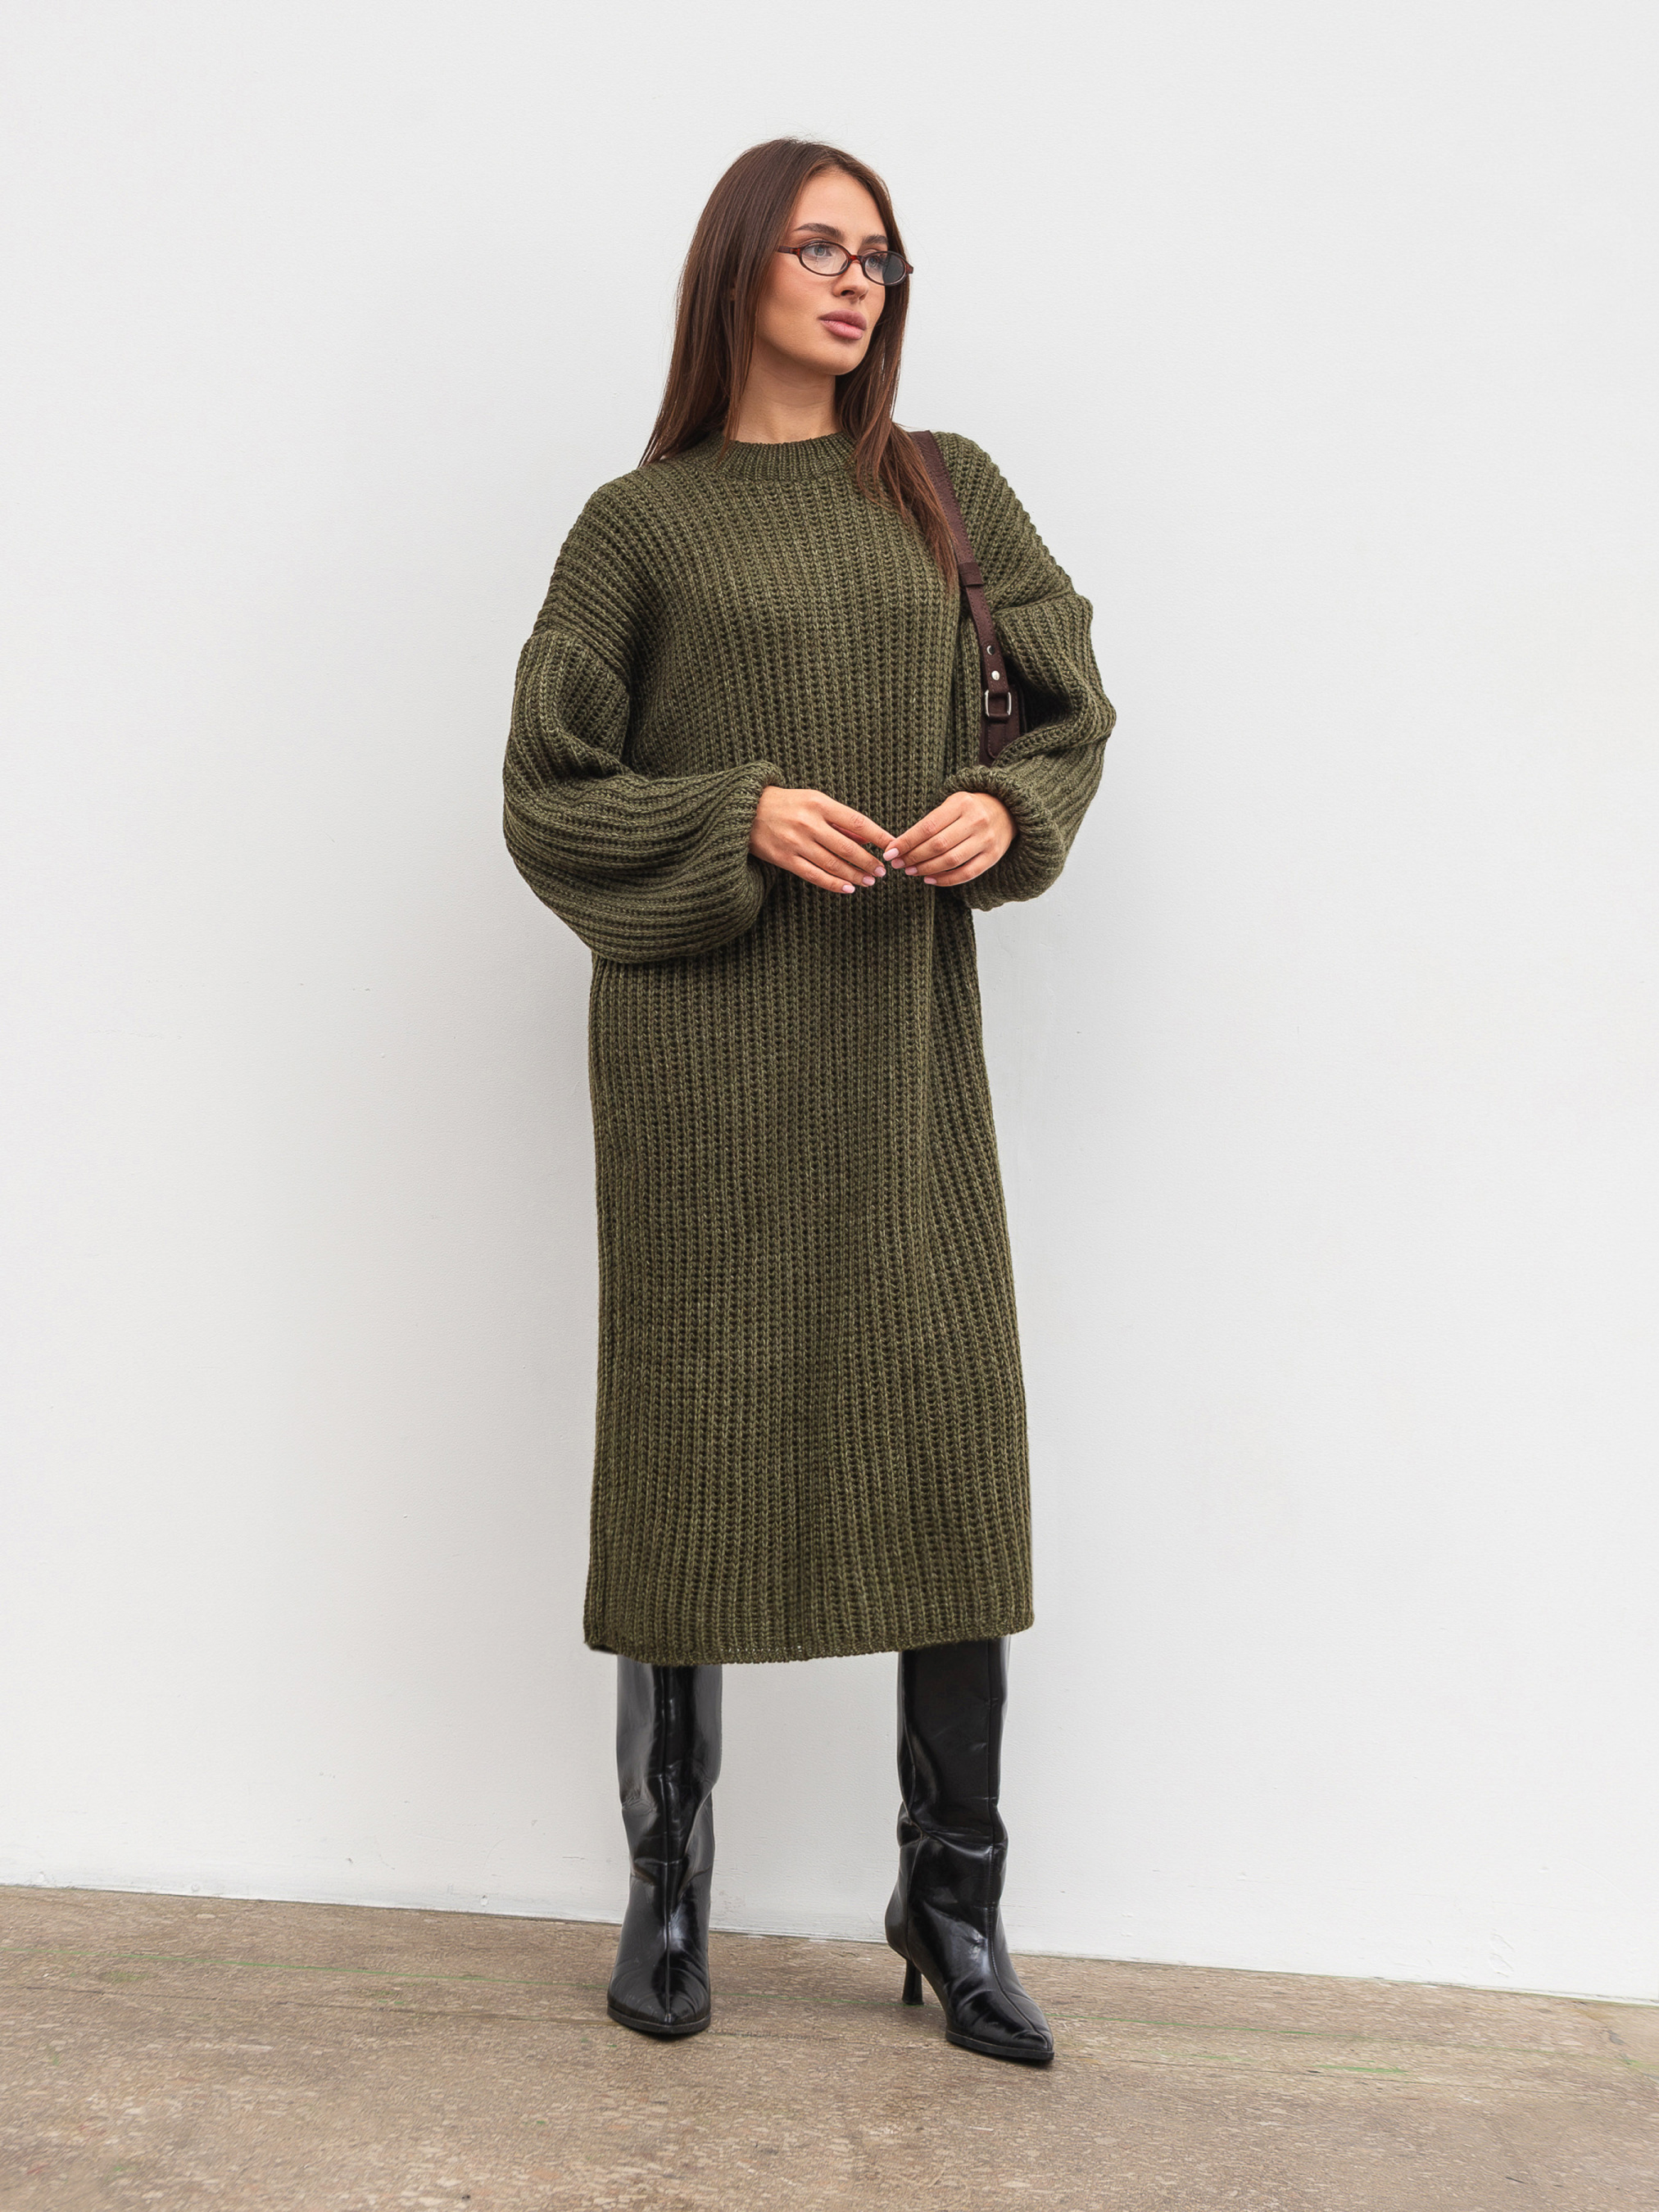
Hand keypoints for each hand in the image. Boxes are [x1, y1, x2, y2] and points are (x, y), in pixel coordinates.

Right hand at [749, 784, 893, 894]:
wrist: (745, 810)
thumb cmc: (785, 803)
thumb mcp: (814, 801)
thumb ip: (839, 820)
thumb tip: (867, 839)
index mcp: (819, 804)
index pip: (857, 822)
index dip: (879, 836)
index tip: (893, 846)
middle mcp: (809, 823)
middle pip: (848, 848)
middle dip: (869, 862)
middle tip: (881, 871)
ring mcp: (797, 843)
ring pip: (834, 865)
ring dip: (855, 875)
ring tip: (869, 881)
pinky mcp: (785, 859)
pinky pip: (815, 876)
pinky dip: (834, 884)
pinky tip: (848, 888)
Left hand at [884, 791, 1014, 887]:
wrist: (1007, 810)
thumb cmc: (970, 808)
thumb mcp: (952, 804)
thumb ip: (930, 822)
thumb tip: (901, 846)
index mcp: (961, 804)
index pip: (928, 826)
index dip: (907, 841)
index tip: (890, 852)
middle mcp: (976, 821)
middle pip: (938, 845)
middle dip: (913, 857)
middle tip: (898, 864)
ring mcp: (986, 840)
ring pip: (951, 861)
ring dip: (926, 869)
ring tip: (910, 871)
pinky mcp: (993, 856)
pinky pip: (966, 873)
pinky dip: (945, 880)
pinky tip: (929, 879)